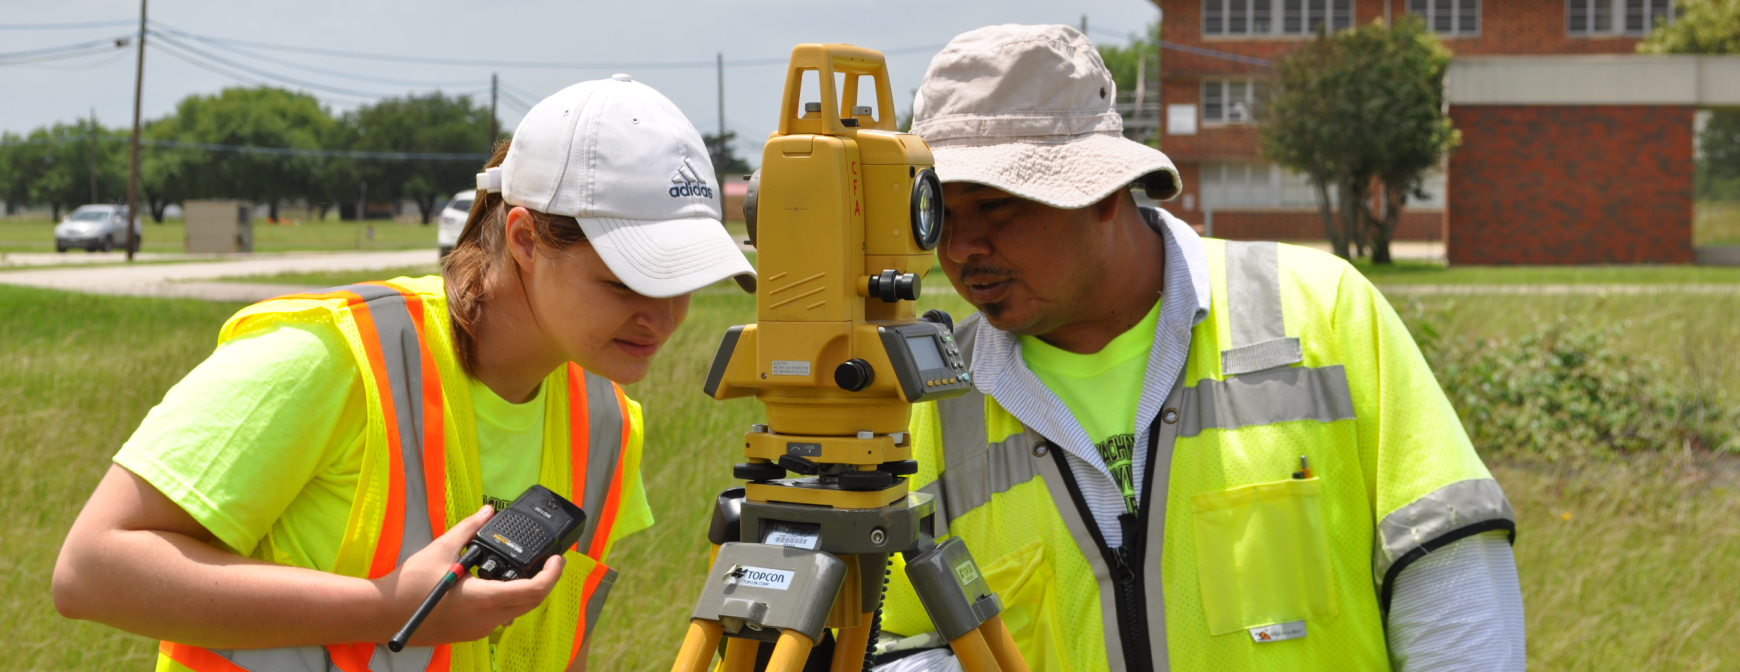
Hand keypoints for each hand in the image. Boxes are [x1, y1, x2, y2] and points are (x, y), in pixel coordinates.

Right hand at [374, 505, 564, 644]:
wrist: (383, 614)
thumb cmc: (410, 584)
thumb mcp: (442, 548)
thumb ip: (469, 528)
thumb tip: (486, 511)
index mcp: (483, 600)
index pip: (533, 591)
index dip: (552, 575)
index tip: (557, 559)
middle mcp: (485, 620)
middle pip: (530, 603)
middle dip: (544, 581)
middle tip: (546, 561)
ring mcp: (478, 630)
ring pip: (516, 611)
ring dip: (526, 592)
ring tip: (522, 568)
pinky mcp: (470, 633)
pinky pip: (499, 617)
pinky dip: (508, 600)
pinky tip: (497, 582)